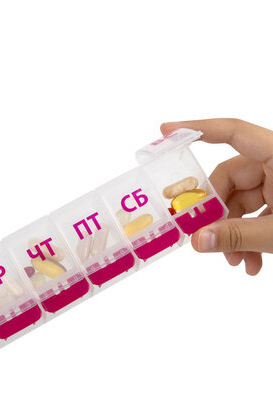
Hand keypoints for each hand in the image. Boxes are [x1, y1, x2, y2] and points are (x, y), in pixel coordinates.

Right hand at [161, 118, 272, 274]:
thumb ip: (239, 235)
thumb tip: (196, 241)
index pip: (233, 133)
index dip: (198, 129)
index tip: (165, 130)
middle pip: (230, 179)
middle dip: (217, 214)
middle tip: (203, 238)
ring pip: (242, 202)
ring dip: (233, 233)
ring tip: (237, 263)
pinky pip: (257, 214)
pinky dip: (250, 237)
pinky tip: (251, 263)